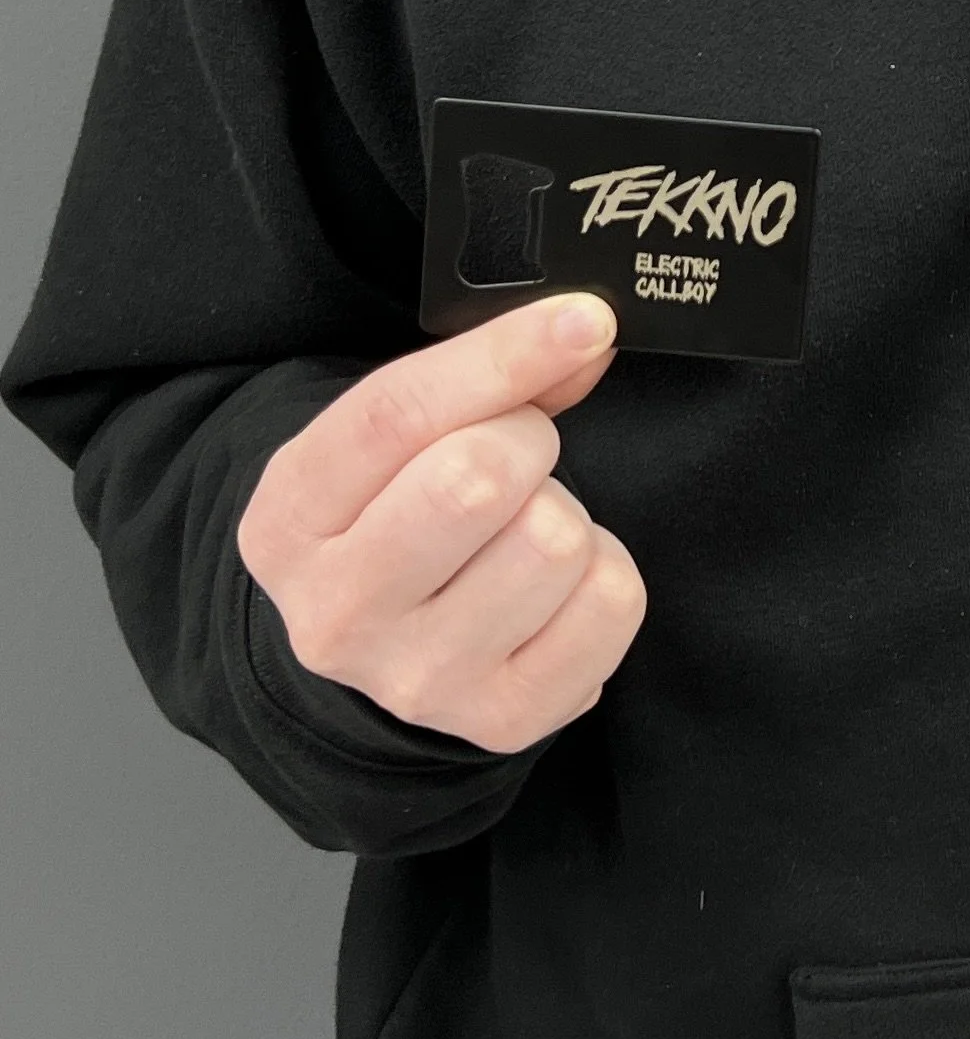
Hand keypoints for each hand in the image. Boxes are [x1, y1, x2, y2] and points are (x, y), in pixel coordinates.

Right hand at [237, 295, 645, 751]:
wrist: (376, 651)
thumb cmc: (392, 516)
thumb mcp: (392, 442)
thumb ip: (482, 377)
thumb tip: (583, 334)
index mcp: (288, 520)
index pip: (395, 416)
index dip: (503, 355)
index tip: (584, 320)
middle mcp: (339, 612)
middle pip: (477, 479)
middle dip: (526, 442)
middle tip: (516, 458)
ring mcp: (419, 678)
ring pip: (554, 540)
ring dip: (563, 514)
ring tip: (520, 533)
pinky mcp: (502, 719)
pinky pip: (611, 603)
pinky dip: (604, 574)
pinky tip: (554, 587)